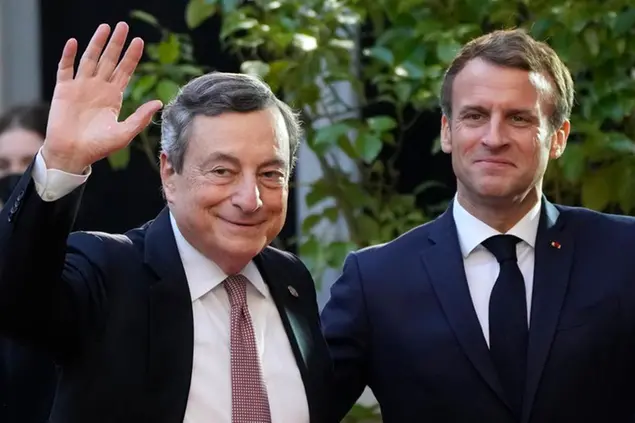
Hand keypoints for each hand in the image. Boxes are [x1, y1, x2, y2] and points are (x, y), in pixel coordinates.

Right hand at [42, 22, 162, 173]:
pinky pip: (65, 68)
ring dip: (96, 43)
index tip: (139, 41)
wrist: (73, 154)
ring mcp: (80, 87)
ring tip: (105, 27)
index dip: (132, 56)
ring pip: (90, 59)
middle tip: (124, 26)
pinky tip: (74, 43)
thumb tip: (159, 103)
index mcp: (113, 96)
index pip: (125, 71)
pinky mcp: (63, 90)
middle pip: (109, 60)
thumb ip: (141, 118)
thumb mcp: (124, 133)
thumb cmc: (99, 147)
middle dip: (116, 43)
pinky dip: (69, 55)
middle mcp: (98, 88)